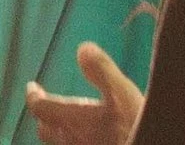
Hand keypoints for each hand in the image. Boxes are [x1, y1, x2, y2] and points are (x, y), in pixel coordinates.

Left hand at [24, 42, 143, 144]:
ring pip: (60, 144)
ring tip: (66, 123)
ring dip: (59, 132)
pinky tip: (89, 138)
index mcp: (73, 120)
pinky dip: (74, 142)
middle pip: (46, 130)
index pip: (40, 108)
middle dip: (45, 117)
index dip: (34, 96)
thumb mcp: (123, 93)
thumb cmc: (136, 125)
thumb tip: (83, 48)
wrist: (152, 144)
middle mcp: (72, 140)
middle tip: (48, 105)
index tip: (33, 87)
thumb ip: (101, 70)